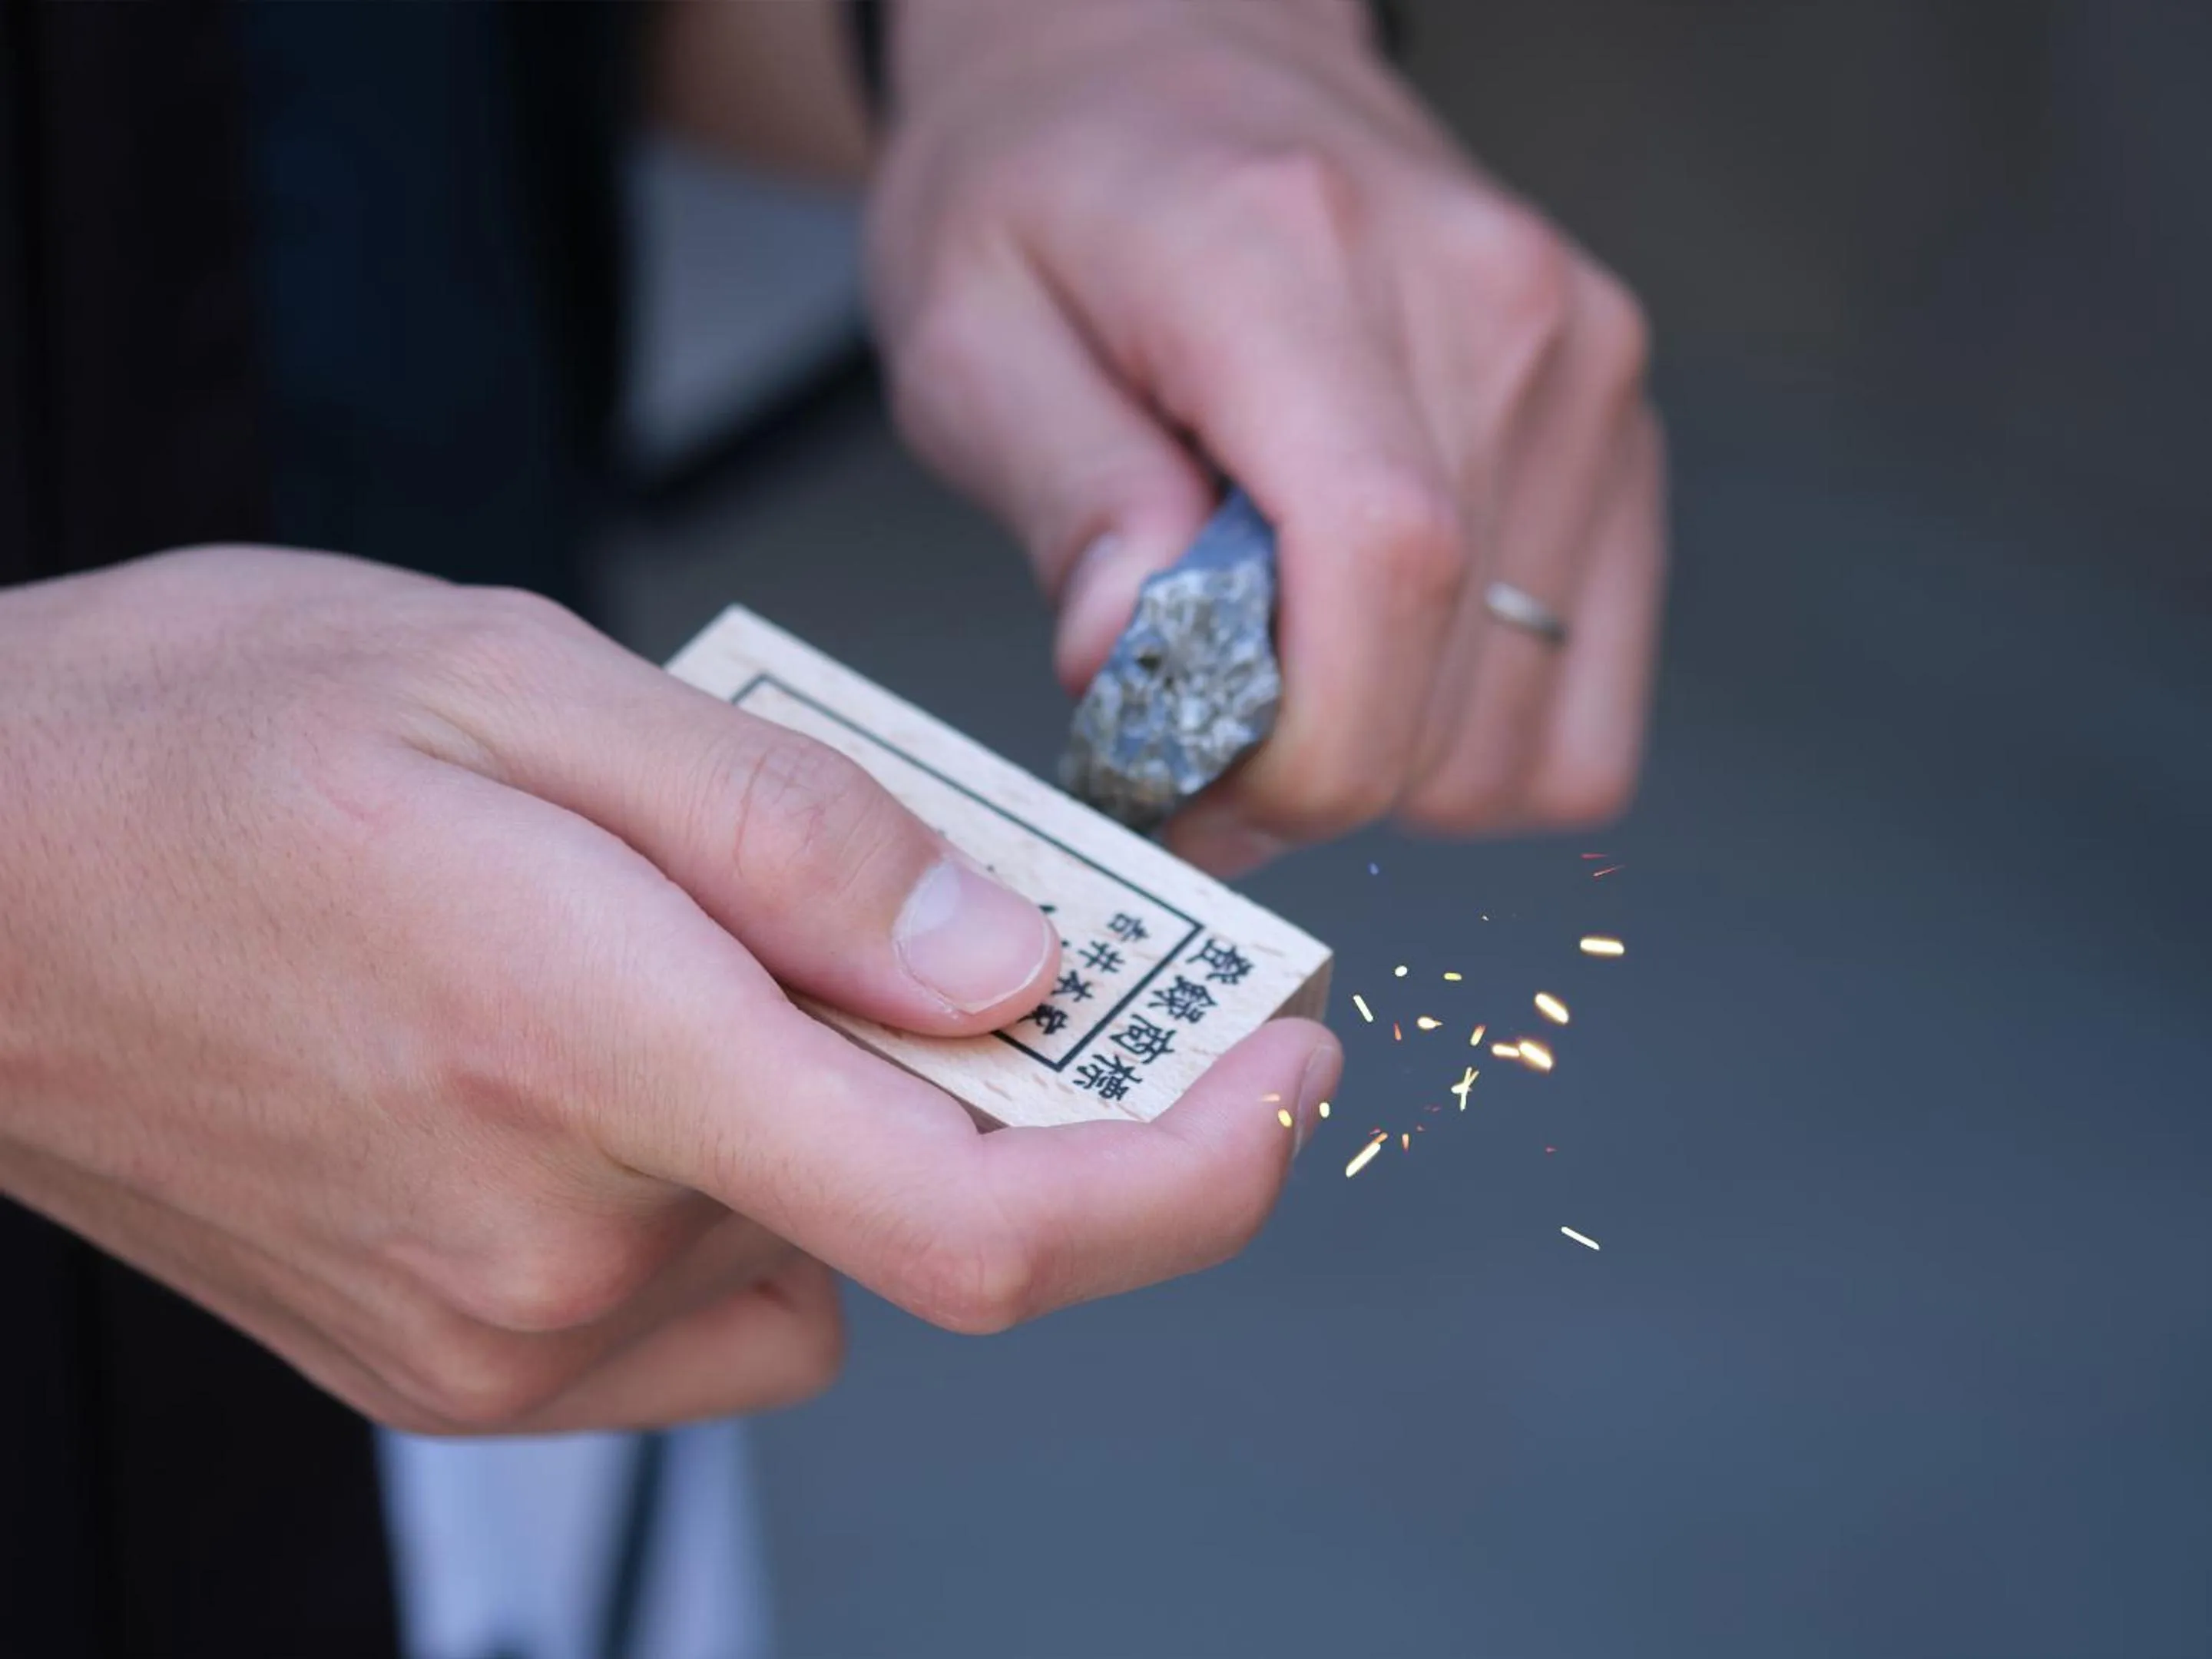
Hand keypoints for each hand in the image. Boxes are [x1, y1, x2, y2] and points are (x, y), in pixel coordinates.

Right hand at [0, 550, 1338, 1432]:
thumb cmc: (198, 745)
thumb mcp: (524, 682)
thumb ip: (798, 835)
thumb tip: (1012, 967)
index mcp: (592, 1053)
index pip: (986, 1214)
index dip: (1192, 1172)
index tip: (1285, 1079)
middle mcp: (553, 1250)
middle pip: (917, 1207)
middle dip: (981, 1061)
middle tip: (914, 898)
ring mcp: (498, 1336)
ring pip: (817, 1247)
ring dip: (836, 1110)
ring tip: (680, 945)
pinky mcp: (455, 1362)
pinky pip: (707, 1294)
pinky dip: (737, 1177)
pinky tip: (618, 1048)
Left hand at [869, 0, 1664, 873]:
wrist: (1165, 54)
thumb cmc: (1053, 182)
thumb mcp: (971, 329)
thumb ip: (1067, 496)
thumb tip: (1136, 664)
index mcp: (1304, 265)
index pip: (1387, 565)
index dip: (1305, 749)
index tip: (1197, 796)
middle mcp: (1489, 309)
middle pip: (1460, 683)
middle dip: (1312, 775)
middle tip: (1196, 739)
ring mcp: (1581, 367)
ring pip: (1532, 727)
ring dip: (1392, 760)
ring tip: (1281, 677)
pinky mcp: (1617, 428)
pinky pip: (1589, 694)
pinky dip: (1478, 730)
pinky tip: (1376, 661)